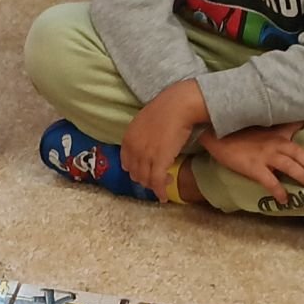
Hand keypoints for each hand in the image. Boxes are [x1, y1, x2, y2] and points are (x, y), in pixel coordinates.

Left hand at [123, 81, 209, 197]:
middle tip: (158, 177)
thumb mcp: (145, 121)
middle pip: (135, 173)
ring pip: (146, 180)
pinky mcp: (159, 162)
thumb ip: (140, 135)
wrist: (177, 106)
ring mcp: (145, 156)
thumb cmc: (166, 109)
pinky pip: (157, 182)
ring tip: (166, 181)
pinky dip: (160, 191)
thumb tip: (147, 145)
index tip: (145, 171)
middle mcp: (133, 149)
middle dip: (145, 178)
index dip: (135, 170)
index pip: (126, 163)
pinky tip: (164, 196)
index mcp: (127, 138)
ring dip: (154, 185)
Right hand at [198, 122, 303, 204]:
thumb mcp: (262, 128)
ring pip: (291, 167)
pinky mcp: (254, 167)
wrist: (216, 134)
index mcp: (278, 135)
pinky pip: (270, 181)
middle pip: (301, 155)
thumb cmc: (238, 133)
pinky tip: (284, 200)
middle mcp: (275, 144)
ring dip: (303, 177)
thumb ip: (279, 130)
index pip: (299, 137)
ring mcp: (265, 156)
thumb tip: (296, 128)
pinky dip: (279, 191)